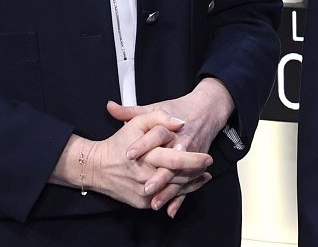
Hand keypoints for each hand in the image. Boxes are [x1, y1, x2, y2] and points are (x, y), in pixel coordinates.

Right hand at [53, 110, 211, 210]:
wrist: (96, 167)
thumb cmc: (119, 142)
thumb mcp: (137, 122)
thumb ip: (159, 118)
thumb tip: (180, 123)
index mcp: (148, 158)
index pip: (178, 161)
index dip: (195, 160)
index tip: (208, 157)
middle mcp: (146, 179)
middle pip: (179, 178)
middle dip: (197, 172)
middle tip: (209, 165)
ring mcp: (144, 194)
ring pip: (175, 190)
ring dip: (192, 183)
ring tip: (205, 175)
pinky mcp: (142, 203)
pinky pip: (165, 199)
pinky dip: (179, 193)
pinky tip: (191, 185)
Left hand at [107, 79, 234, 213]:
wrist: (207, 111)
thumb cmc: (178, 109)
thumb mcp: (156, 107)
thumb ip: (132, 111)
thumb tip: (110, 108)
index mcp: (172, 128)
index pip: (157, 135)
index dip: (142, 144)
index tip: (128, 154)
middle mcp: (184, 143)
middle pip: (172, 161)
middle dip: (160, 176)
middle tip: (146, 188)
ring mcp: (192, 156)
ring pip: (180, 177)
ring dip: (168, 192)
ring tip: (154, 203)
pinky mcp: (196, 167)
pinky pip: (188, 185)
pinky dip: (179, 199)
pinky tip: (169, 210)